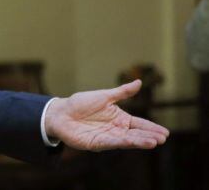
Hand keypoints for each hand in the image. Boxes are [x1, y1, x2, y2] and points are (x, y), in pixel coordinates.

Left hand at [44, 79, 168, 150]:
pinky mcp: (96, 143)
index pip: (139, 124)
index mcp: (119, 118)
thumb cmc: (80, 104)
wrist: (60, 112)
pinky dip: (121, 142)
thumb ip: (122, 92)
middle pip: (135, 134)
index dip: (151, 128)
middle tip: (162, 139)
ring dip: (139, 142)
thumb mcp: (104, 96)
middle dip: (149, 136)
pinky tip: (131, 142)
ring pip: (126, 140)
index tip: (165, 133)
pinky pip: (110, 142)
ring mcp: (106, 137)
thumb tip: (140, 82)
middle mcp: (115, 129)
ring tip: (153, 142)